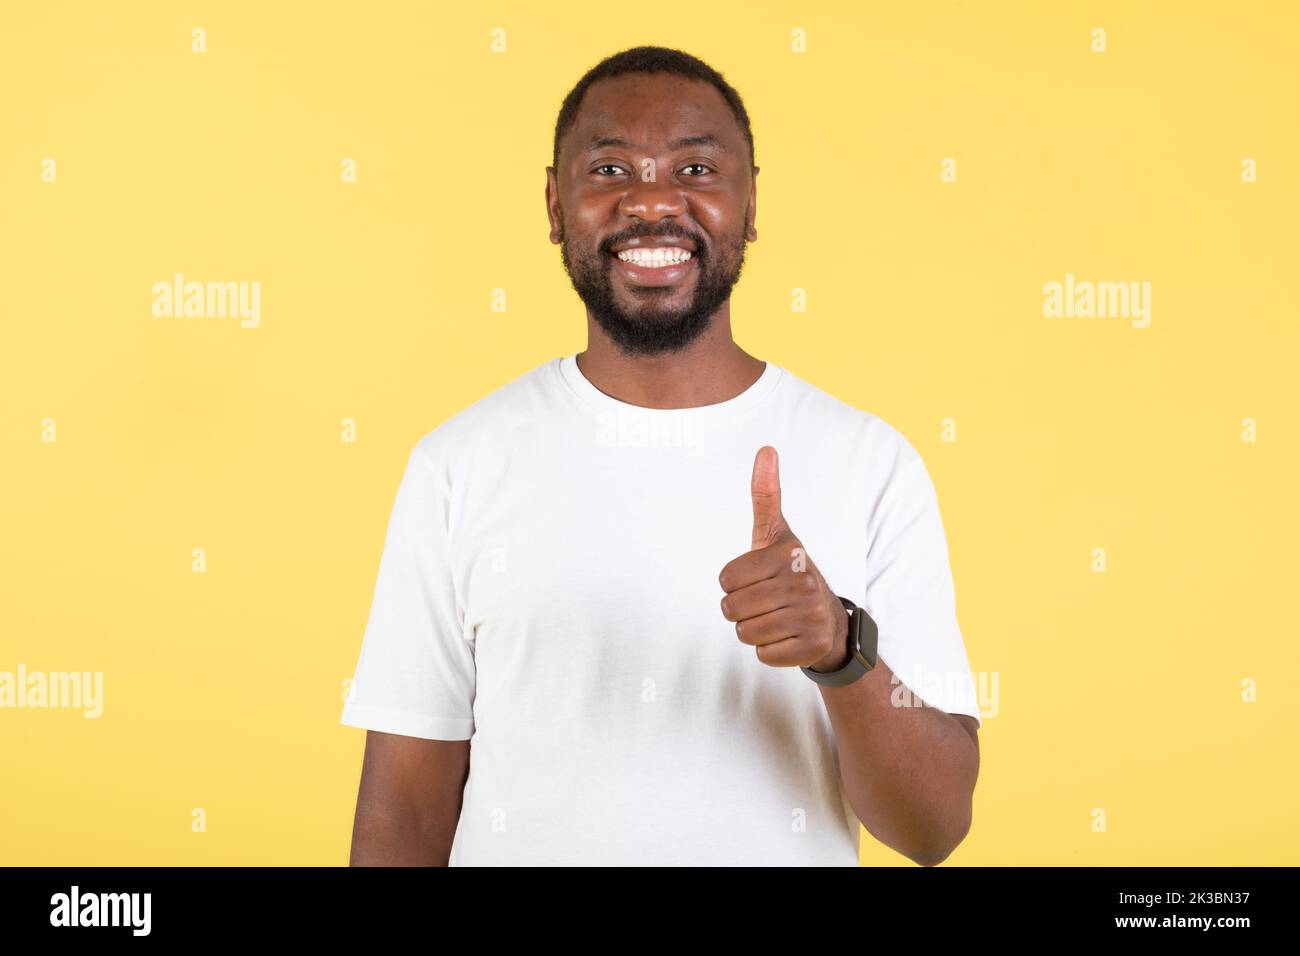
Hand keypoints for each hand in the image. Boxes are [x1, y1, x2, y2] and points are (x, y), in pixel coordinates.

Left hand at [717, 446, 850, 671]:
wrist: (829, 619)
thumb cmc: (791, 572)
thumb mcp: (777, 534)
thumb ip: (766, 495)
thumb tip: (766, 449)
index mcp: (788, 555)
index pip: (726, 580)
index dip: (734, 584)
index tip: (757, 579)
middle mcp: (803, 583)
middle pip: (731, 609)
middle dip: (740, 609)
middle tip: (764, 602)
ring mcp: (810, 616)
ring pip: (745, 633)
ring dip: (753, 629)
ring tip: (775, 617)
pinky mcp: (811, 647)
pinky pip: (762, 654)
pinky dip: (769, 650)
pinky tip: (786, 636)